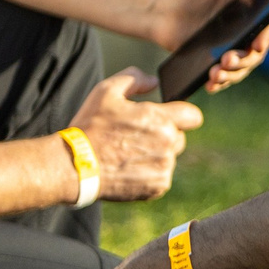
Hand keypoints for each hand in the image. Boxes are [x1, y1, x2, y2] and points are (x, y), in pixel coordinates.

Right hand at [68, 70, 202, 201]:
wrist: (74, 166)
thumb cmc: (90, 127)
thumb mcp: (106, 92)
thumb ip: (134, 80)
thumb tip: (154, 81)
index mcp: (161, 119)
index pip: (193, 116)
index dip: (182, 114)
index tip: (169, 117)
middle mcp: (168, 144)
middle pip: (180, 137)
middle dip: (164, 134)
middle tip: (135, 136)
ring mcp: (164, 168)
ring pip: (169, 157)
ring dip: (156, 154)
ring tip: (127, 153)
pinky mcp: (157, 188)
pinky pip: (162, 176)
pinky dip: (149, 173)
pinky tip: (127, 168)